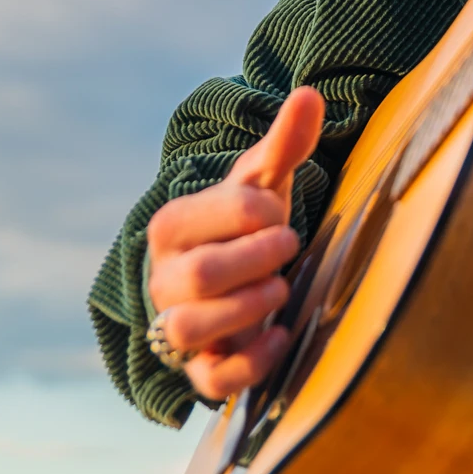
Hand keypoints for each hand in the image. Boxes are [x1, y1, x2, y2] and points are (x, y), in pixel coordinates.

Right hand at [145, 86, 324, 400]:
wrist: (238, 273)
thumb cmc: (249, 221)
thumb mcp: (264, 181)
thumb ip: (284, 141)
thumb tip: (309, 93)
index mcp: (171, 225)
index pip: (215, 216)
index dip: (260, 213)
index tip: (279, 213)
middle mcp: (163, 277)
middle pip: (201, 275)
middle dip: (258, 259)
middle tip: (290, 245)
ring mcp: (174, 326)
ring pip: (189, 329)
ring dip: (249, 308)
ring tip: (281, 289)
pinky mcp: (198, 368)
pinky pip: (209, 380)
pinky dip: (249, 363)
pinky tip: (282, 337)